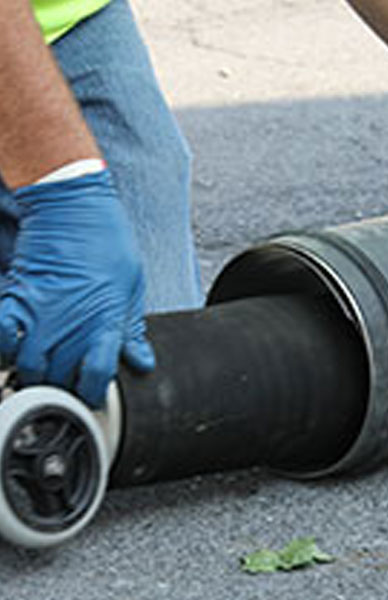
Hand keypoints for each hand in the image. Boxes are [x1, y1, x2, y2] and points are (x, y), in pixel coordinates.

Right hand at [0, 170, 154, 407]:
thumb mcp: (132, 289)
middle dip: (64, 386)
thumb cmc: (109, 245)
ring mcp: (42, 314)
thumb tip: (142, 361)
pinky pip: (2, 335)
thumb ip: (132, 331)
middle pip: (60, 378)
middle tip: (67, 380)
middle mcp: (72, 325)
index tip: (93, 394)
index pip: (97, 378)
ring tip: (44, 367)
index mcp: (105, 324)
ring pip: (29, 365)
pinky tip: (15, 345)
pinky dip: (4, 345)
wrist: (76, 209)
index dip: (94, 393)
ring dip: (34, 372)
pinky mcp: (17, 298)